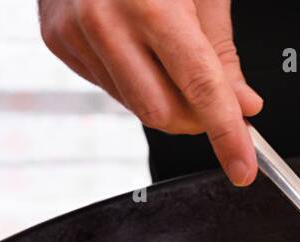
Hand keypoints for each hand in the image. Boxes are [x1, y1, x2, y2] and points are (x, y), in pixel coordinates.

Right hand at [38, 0, 262, 184]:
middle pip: (163, 113)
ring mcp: (74, 32)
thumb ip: (222, 51)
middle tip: (215, 102)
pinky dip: (133, 80)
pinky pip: (108, 87)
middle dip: (197, 119)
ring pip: (135, 106)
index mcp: (150, 3)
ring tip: (165, 53)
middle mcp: (105, 19)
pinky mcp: (56, 39)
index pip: (200, 87)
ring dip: (164, 98)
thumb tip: (242, 104)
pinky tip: (134, 45)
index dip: (227, 134)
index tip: (243, 168)